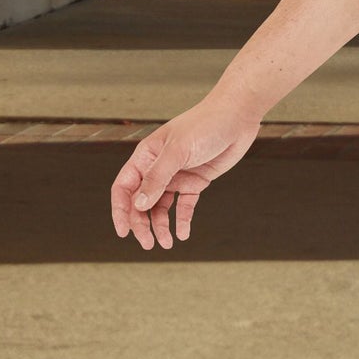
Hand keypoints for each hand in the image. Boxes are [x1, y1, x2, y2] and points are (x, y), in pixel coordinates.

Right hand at [109, 95, 260, 250]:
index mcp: (146, 156)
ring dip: (161, 226)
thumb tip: (138, 204)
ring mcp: (177, 175)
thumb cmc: (206, 124)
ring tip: (167, 243)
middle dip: (142, 224)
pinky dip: (182, 220)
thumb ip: (158, 177)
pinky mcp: (196, 181)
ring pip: (161, 207)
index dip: (120, 210)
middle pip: (141, 202)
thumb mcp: (178, 150)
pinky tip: (183, 234)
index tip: (123, 232)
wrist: (238, 115)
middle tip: (149, 244)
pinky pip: (184, 205)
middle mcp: (159, 167)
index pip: (124, 187)